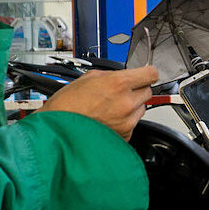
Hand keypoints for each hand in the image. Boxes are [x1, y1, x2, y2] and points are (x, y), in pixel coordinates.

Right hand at [39, 66, 157, 140]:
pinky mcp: (124, 135)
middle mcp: (126, 102)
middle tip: (120, 93)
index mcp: (119, 84)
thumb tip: (123, 75)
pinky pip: (132, 124)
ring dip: (131, 107)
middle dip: (136, 90)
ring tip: (110, 108)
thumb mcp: (88, 78)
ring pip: (141, 108)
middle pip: (147, 91)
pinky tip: (108, 119)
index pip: (151, 74)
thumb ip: (111, 75)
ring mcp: (127, 121)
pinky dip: (124, 121)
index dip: (147, 73)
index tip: (145, 75)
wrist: (58, 130)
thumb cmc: (67, 106)